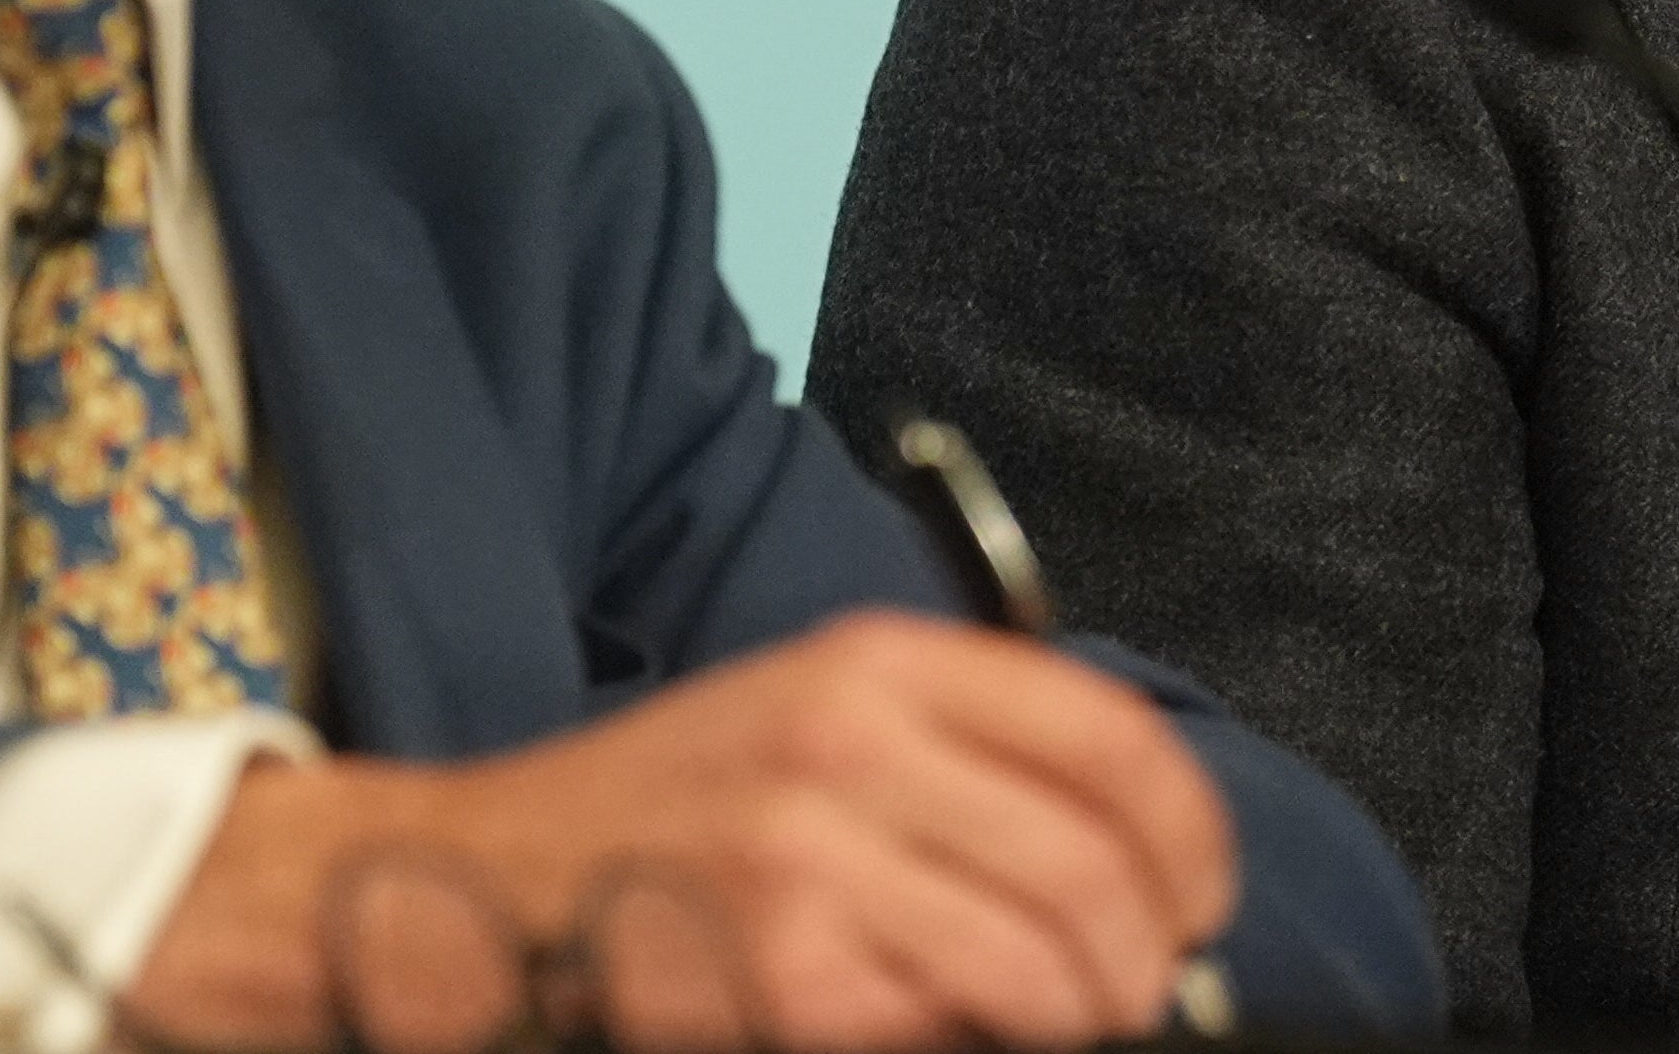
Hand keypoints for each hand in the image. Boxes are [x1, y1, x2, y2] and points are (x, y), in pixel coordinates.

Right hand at [127, 611, 1236, 1051]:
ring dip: (1076, 1019)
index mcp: (874, 662)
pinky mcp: (778, 977)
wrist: (478, 881)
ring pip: (1043, 967)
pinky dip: (965, 1039)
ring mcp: (811, 862)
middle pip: (1095, 870)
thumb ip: (956, 754)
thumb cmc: (660, 814)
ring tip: (1050, 1023)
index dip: (1189, 837)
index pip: (1110, 739)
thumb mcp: (810, 716)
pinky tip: (930, 1025)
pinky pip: (944, 1029)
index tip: (1200, 898)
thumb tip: (1129, 858)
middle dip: (1141, 960)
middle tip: (1131, 993)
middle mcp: (850, 741)